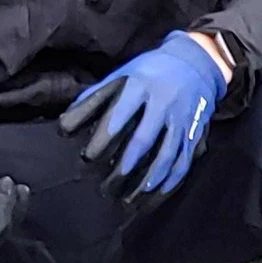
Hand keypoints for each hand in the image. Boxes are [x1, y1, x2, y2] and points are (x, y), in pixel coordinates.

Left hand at [58, 32, 223, 200]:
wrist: (197, 62)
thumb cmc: (149, 72)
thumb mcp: (121, 76)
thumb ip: (93, 99)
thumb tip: (64, 128)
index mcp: (141, 86)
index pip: (120, 115)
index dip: (104, 138)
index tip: (89, 158)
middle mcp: (164, 103)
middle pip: (144, 140)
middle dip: (124, 167)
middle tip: (106, 189)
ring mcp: (182, 120)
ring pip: (167, 156)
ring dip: (148, 182)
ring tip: (129, 201)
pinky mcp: (195, 133)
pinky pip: (184, 163)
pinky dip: (169, 183)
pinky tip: (154, 197)